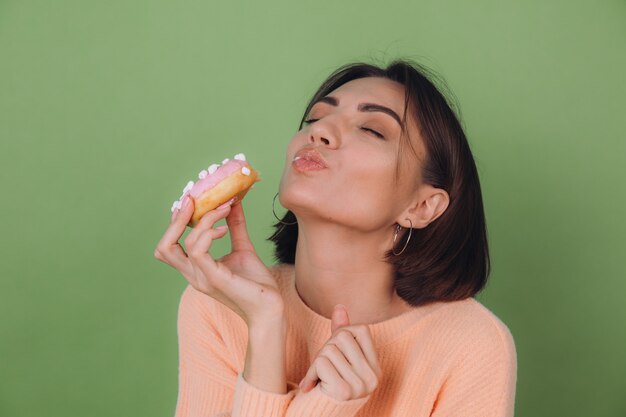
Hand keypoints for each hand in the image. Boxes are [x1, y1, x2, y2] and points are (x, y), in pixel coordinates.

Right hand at [154, 194, 284, 326]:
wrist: (270, 307)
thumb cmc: (256, 283)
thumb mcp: (243, 248)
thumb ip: (235, 227)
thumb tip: (233, 202)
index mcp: (196, 269)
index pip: (170, 245)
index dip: (175, 222)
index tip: (192, 200)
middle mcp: (193, 275)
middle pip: (164, 247)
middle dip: (176, 220)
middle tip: (193, 199)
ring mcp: (201, 278)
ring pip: (184, 244)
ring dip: (204, 220)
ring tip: (224, 210)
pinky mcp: (214, 279)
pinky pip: (199, 251)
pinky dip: (209, 233)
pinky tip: (223, 229)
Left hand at [298, 304, 381, 400]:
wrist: (319, 414)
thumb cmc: (329, 382)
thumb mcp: (338, 356)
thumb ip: (341, 332)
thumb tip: (339, 307)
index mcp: (376, 367)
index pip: (360, 329)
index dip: (343, 333)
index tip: (337, 352)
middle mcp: (373, 377)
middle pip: (343, 337)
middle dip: (327, 347)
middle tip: (324, 367)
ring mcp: (360, 386)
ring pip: (330, 350)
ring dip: (318, 361)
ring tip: (321, 377)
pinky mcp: (343, 392)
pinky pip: (321, 363)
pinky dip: (311, 372)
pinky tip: (314, 385)